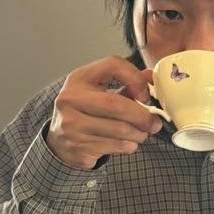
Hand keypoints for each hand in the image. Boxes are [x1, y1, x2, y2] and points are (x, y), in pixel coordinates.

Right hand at [47, 56, 162, 169]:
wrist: (60, 141)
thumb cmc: (85, 111)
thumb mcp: (100, 89)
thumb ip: (126, 82)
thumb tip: (150, 78)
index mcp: (78, 78)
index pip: (112, 65)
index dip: (135, 78)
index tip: (145, 94)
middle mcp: (70, 100)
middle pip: (116, 105)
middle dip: (142, 116)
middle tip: (154, 123)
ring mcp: (71, 125)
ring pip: (120, 130)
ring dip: (139, 134)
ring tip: (141, 133)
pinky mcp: (78, 147)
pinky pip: (115, 146)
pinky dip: (129, 146)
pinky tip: (127, 142)